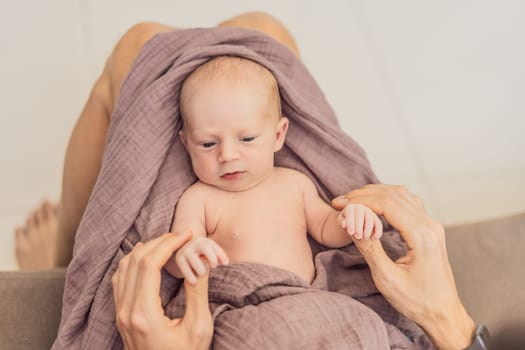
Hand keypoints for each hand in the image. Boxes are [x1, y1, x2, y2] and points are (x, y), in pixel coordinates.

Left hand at [112, 231, 213, 349]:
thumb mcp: (198, 328)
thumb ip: (197, 292)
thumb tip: (200, 262)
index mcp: (144, 314)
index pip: (149, 264)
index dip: (168, 243)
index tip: (187, 234)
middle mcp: (126, 312)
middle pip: (135, 261)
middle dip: (159, 242)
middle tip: (181, 236)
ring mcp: (120, 314)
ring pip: (124, 267)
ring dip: (146, 249)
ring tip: (169, 243)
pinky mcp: (121, 316)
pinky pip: (120, 279)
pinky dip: (134, 262)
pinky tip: (148, 258)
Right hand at [170, 236, 228, 284]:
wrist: (188, 259)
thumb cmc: (204, 259)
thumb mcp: (211, 256)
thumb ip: (219, 257)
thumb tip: (225, 261)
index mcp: (203, 240)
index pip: (213, 245)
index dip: (220, 254)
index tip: (226, 263)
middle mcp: (194, 242)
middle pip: (204, 247)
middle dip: (211, 256)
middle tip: (215, 266)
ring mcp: (185, 250)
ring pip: (192, 257)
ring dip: (199, 266)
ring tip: (203, 273)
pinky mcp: (179, 258)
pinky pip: (184, 266)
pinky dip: (189, 275)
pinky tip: (194, 282)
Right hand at [332, 184, 474, 349]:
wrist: (443, 313)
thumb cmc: (417, 301)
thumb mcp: (387, 279)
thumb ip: (370, 249)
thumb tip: (352, 225)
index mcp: (422, 235)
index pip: (388, 204)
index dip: (360, 200)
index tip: (340, 204)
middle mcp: (430, 225)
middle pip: (394, 194)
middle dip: (364, 194)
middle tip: (341, 201)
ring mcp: (432, 226)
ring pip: (402, 195)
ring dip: (375, 194)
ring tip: (352, 200)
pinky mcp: (429, 229)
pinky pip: (408, 203)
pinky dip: (387, 199)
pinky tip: (373, 205)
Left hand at [337, 203, 382, 239]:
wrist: (357, 228)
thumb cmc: (348, 224)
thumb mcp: (342, 223)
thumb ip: (342, 222)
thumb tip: (344, 224)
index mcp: (350, 207)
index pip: (350, 212)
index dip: (350, 222)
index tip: (350, 233)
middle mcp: (360, 207)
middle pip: (360, 215)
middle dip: (359, 227)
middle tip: (357, 236)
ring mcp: (369, 212)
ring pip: (370, 219)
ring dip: (367, 230)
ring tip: (364, 238)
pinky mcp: (376, 219)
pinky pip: (378, 224)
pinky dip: (377, 232)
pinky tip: (373, 238)